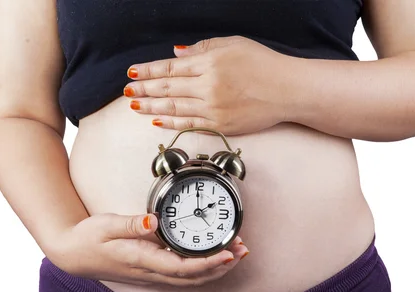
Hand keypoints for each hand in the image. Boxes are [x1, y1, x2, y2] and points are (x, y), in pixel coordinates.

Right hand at [46, 213, 248, 286]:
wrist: (74, 254)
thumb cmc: (89, 238)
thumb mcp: (106, 225)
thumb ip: (131, 223)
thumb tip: (154, 222)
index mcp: (141, 260)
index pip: (182, 267)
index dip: (208, 263)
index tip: (228, 253)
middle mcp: (150, 273)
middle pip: (193, 278)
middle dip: (221, 266)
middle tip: (242, 249)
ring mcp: (152, 275)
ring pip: (190, 280)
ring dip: (216, 269)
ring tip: (236, 253)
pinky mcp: (152, 272)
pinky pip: (183, 276)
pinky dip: (203, 269)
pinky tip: (213, 259)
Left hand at [124, 35, 288, 134]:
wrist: (287, 90)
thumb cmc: (263, 63)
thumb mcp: (232, 44)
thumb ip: (202, 48)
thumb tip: (176, 54)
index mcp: (209, 62)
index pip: (170, 67)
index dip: (148, 71)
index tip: (132, 73)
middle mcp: (207, 85)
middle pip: (167, 88)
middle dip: (143, 89)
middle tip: (126, 92)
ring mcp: (213, 107)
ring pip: (174, 108)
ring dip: (151, 107)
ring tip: (134, 106)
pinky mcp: (220, 124)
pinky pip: (189, 124)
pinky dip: (171, 123)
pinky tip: (157, 122)